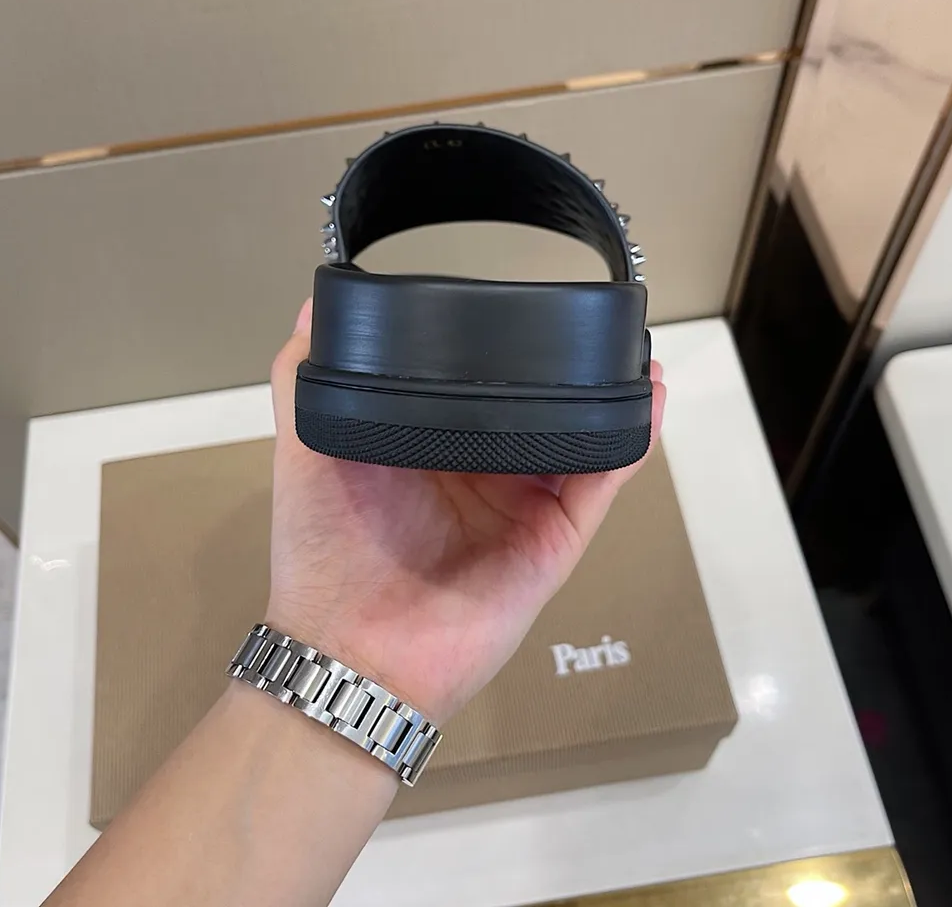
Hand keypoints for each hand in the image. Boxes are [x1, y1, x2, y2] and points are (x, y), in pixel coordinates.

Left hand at [267, 299, 666, 721]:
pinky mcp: (554, 538)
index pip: (477, 387)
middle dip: (568, 369)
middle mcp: (483, 470)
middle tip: (594, 322)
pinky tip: (645, 399)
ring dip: (611, 396)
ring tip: (636, 351)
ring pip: (581, 439)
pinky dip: (629, 440)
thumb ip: (305, 377)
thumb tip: (313, 301)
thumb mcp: (307, 446)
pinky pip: (601, 482)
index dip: (503, 349)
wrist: (353, 650)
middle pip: (538, 410)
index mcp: (431, 445)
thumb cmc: (323, 549)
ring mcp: (524, 505)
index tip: (523, 303)